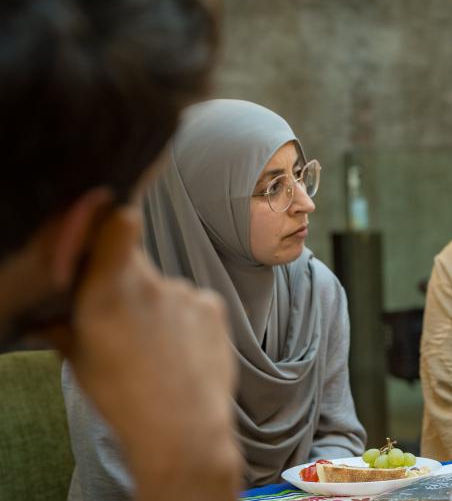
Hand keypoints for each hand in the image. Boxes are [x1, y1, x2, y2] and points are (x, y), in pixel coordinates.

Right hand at [48, 207, 240, 500]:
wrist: (183, 429)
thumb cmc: (123, 397)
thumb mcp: (79, 360)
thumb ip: (61, 325)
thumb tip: (42, 314)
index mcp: (107, 292)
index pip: (118, 224)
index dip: (112, 218)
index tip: (108, 219)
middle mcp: (150, 284)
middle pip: (133, 263)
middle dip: (122, 282)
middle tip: (122, 319)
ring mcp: (186, 293)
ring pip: (163, 288)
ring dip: (156, 307)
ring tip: (155, 348)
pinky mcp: (214, 305)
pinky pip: (192, 301)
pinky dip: (184, 319)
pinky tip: (180, 350)